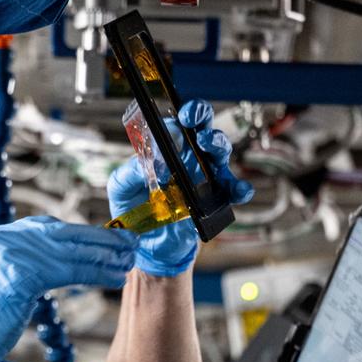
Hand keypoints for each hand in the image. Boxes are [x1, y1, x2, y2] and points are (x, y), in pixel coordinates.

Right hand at [0, 217, 137, 361]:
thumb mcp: (0, 283)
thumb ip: (24, 265)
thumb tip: (62, 260)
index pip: (44, 226)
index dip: (78, 232)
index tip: (104, 237)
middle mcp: (0, 239)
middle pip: (59, 233)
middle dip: (96, 239)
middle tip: (128, 242)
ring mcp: (8, 255)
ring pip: (67, 251)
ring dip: (102, 256)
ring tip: (128, 260)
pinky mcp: (19, 275)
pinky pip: (66, 270)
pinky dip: (93, 273)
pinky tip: (113, 277)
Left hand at [105, 99, 254, 277]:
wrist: (149, 244)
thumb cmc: (136, 210)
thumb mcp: (122, 189)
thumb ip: (129, 173)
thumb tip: (145, 162)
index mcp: (165, 151)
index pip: (174, 126)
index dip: (175, 119)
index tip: (172, 123)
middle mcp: (187, 159)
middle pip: (201, 128)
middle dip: (200, 117)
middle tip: (191, 118)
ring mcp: (203, 178)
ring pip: (219, 151)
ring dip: (217, 143)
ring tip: (207, 143)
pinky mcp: (214, 199)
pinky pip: (232, 190)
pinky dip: (239, 187)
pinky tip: (238, 189)